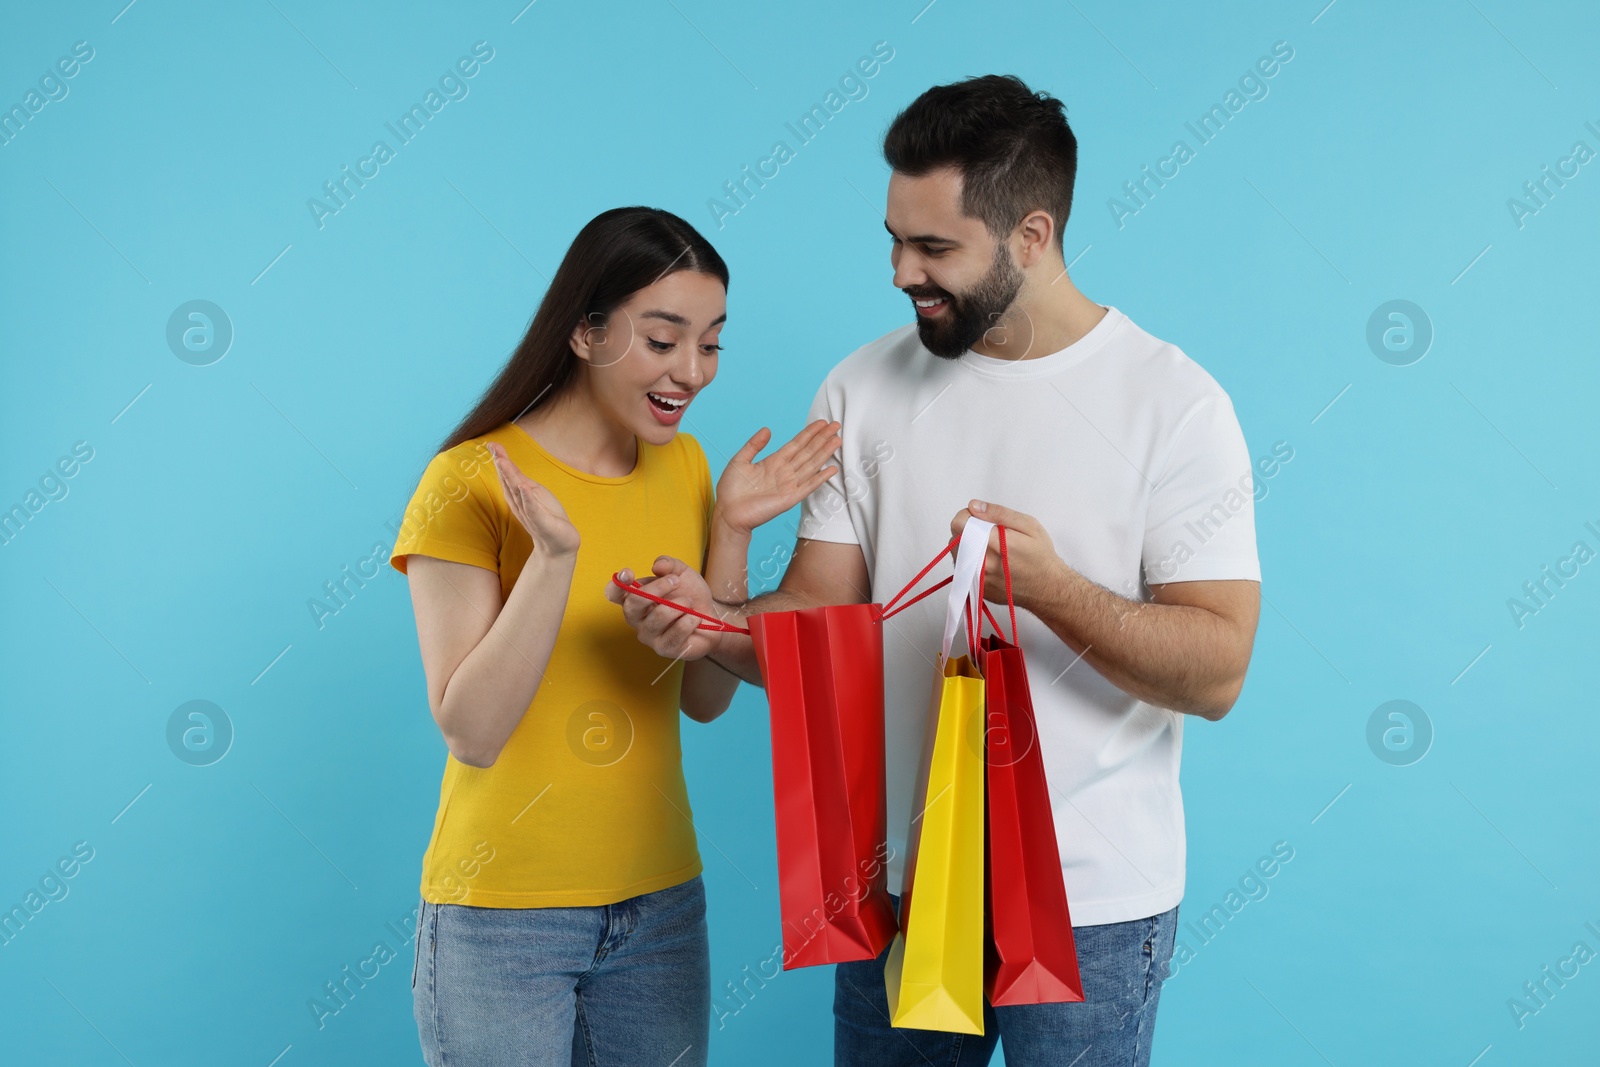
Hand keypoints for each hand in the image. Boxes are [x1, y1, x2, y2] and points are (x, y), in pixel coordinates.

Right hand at [486, 442, 580, 557]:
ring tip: (502, 461)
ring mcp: (530, 513)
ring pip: (517, 492)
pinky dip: (528, 499)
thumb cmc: (546, 517)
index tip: (492, 444)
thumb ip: (519, 479)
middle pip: (508, 481)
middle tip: (493, 448)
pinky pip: (533, 509)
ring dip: (510, 477)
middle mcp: (520, 503)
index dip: (500, 459)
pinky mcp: (541, 522)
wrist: (558, 545)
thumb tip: (505, 461)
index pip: (508, 475)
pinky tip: (524, 488)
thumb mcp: (533, 494)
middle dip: (501, 464)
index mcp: (519, 496)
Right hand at [604, 556, 731, 661]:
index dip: (617, 584)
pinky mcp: (665, 649)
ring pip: (658, 617)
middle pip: (633, 604)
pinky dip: (690, 621)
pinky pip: (676, 632)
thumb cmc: (690, 594)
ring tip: (689, 604)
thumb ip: (669, 565)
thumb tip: (657, 565)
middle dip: (656, 589)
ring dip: (679, 606)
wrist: (711, 616)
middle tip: (676, 581)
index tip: (628, 573)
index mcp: (635, 598)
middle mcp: (637, 619)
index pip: (614, 594)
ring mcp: (649, 636)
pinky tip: (695, 620)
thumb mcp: (682, 573)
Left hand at [714, 419, 842, 534]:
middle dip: (822, 438)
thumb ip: (754, 445)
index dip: (809, 433)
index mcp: (773, 462)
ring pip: (811, 465)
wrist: (728, 513)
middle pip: (807, 452)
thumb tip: (767, 430)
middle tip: (836, 425)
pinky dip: (820, 478)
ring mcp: (788, 485)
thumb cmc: (731, 490)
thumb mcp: (740, 460)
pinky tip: (831, 469)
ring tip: (837, 440)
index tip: (821, 423)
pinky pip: (808, 486)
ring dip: (824, 453)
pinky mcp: (789, 498)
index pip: (796, 444)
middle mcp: (784, 472)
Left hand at [950, 500, 1065, 612]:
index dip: (967, 516)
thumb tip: (974, 506)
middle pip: (955, 537)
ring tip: (988, 548)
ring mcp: (978, 579)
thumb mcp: (1028, 525)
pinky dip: (970, 562)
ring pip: (956, 553)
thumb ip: (998, 513)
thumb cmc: (1040, 556)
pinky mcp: (976, 589)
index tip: (980, 519)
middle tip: (988, 534)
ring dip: (967, 546)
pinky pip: (962, 569)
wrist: (1047, 588)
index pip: (959, 523)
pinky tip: (988, 562)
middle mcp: (982, 563)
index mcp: (994, 543)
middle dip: (967, 530)